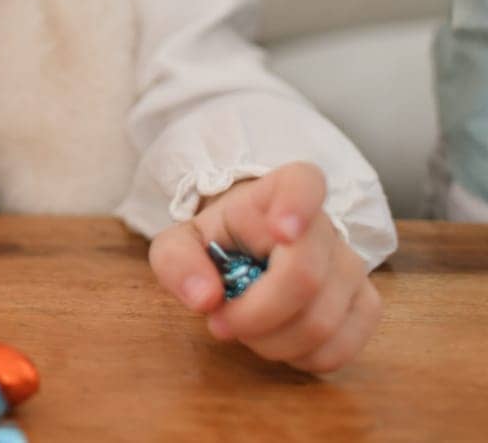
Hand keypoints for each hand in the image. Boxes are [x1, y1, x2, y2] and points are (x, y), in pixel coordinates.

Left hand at [148, 161, 381, 372]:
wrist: (247, 252)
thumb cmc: (217, 242)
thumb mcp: (180, 243)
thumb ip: (178, 262)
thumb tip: (204, 298)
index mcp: (279, 191)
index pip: (304, 184)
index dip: (298, 207)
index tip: (281, 231)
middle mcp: (325, 225)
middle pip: (305, 278)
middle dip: (255, 315)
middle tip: (221, 323)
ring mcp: (351, 265)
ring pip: (323, 321)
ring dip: (273, 343)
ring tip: (246, 331)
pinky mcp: (365, 303)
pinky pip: (345, 346)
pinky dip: (304, 359)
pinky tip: (279, 344)